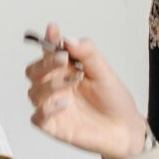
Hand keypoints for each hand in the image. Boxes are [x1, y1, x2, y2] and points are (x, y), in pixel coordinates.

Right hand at [24, 22, 149, 158]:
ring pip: (33, 92)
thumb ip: (87, 54)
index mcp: (65, 70)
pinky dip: (47, 109)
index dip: (49, 40)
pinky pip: (37, 117)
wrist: (125, 129)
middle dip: (45, 63)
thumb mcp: (104, 72)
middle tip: (63, 59)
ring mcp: (52, 106)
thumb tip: (69, 39)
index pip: (49, 52)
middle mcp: (55, 86)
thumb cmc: (114, 100)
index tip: (53, 29)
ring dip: (50, 84)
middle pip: (33, 71)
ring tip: (73, 81)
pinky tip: (66, 103)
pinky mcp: (53, 126)